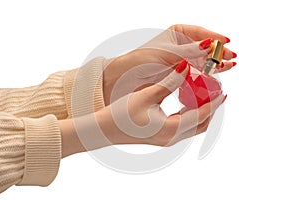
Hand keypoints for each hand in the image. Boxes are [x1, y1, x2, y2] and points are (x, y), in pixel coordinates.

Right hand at [60, 60, 224, 156]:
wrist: (104, 130)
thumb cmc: (122, 113)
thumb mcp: (148, 95)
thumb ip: (170, 81)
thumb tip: (186, 66)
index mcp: (171, 128)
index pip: (201, 114)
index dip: (214, 103)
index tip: (224, 91)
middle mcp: (172, 137)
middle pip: (201, 124)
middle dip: (211, 109)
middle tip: (216, 93)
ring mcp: (167, 140)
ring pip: (193, 127)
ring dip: (202, 113)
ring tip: (205, 97)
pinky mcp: (162, 138)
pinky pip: (184, 127)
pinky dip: (191, 116)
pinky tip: (188, 104)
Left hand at [103, 24, 236, 104]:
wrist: (129, 77)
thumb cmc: (145, 59)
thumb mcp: (169, 53)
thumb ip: (191, 51)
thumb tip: (211, 44)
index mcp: (178, 32)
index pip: (200, 33)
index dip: (215, 37)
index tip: (226, 42)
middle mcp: (182, 44)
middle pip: (205, 46)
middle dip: (218, 51)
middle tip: (231, 57)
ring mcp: (184, 59)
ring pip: (204, 59)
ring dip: (216, 62)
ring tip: (229, 65)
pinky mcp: (182, 72)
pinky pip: (198, 71)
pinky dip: (208, 73)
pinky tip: (217, 74)